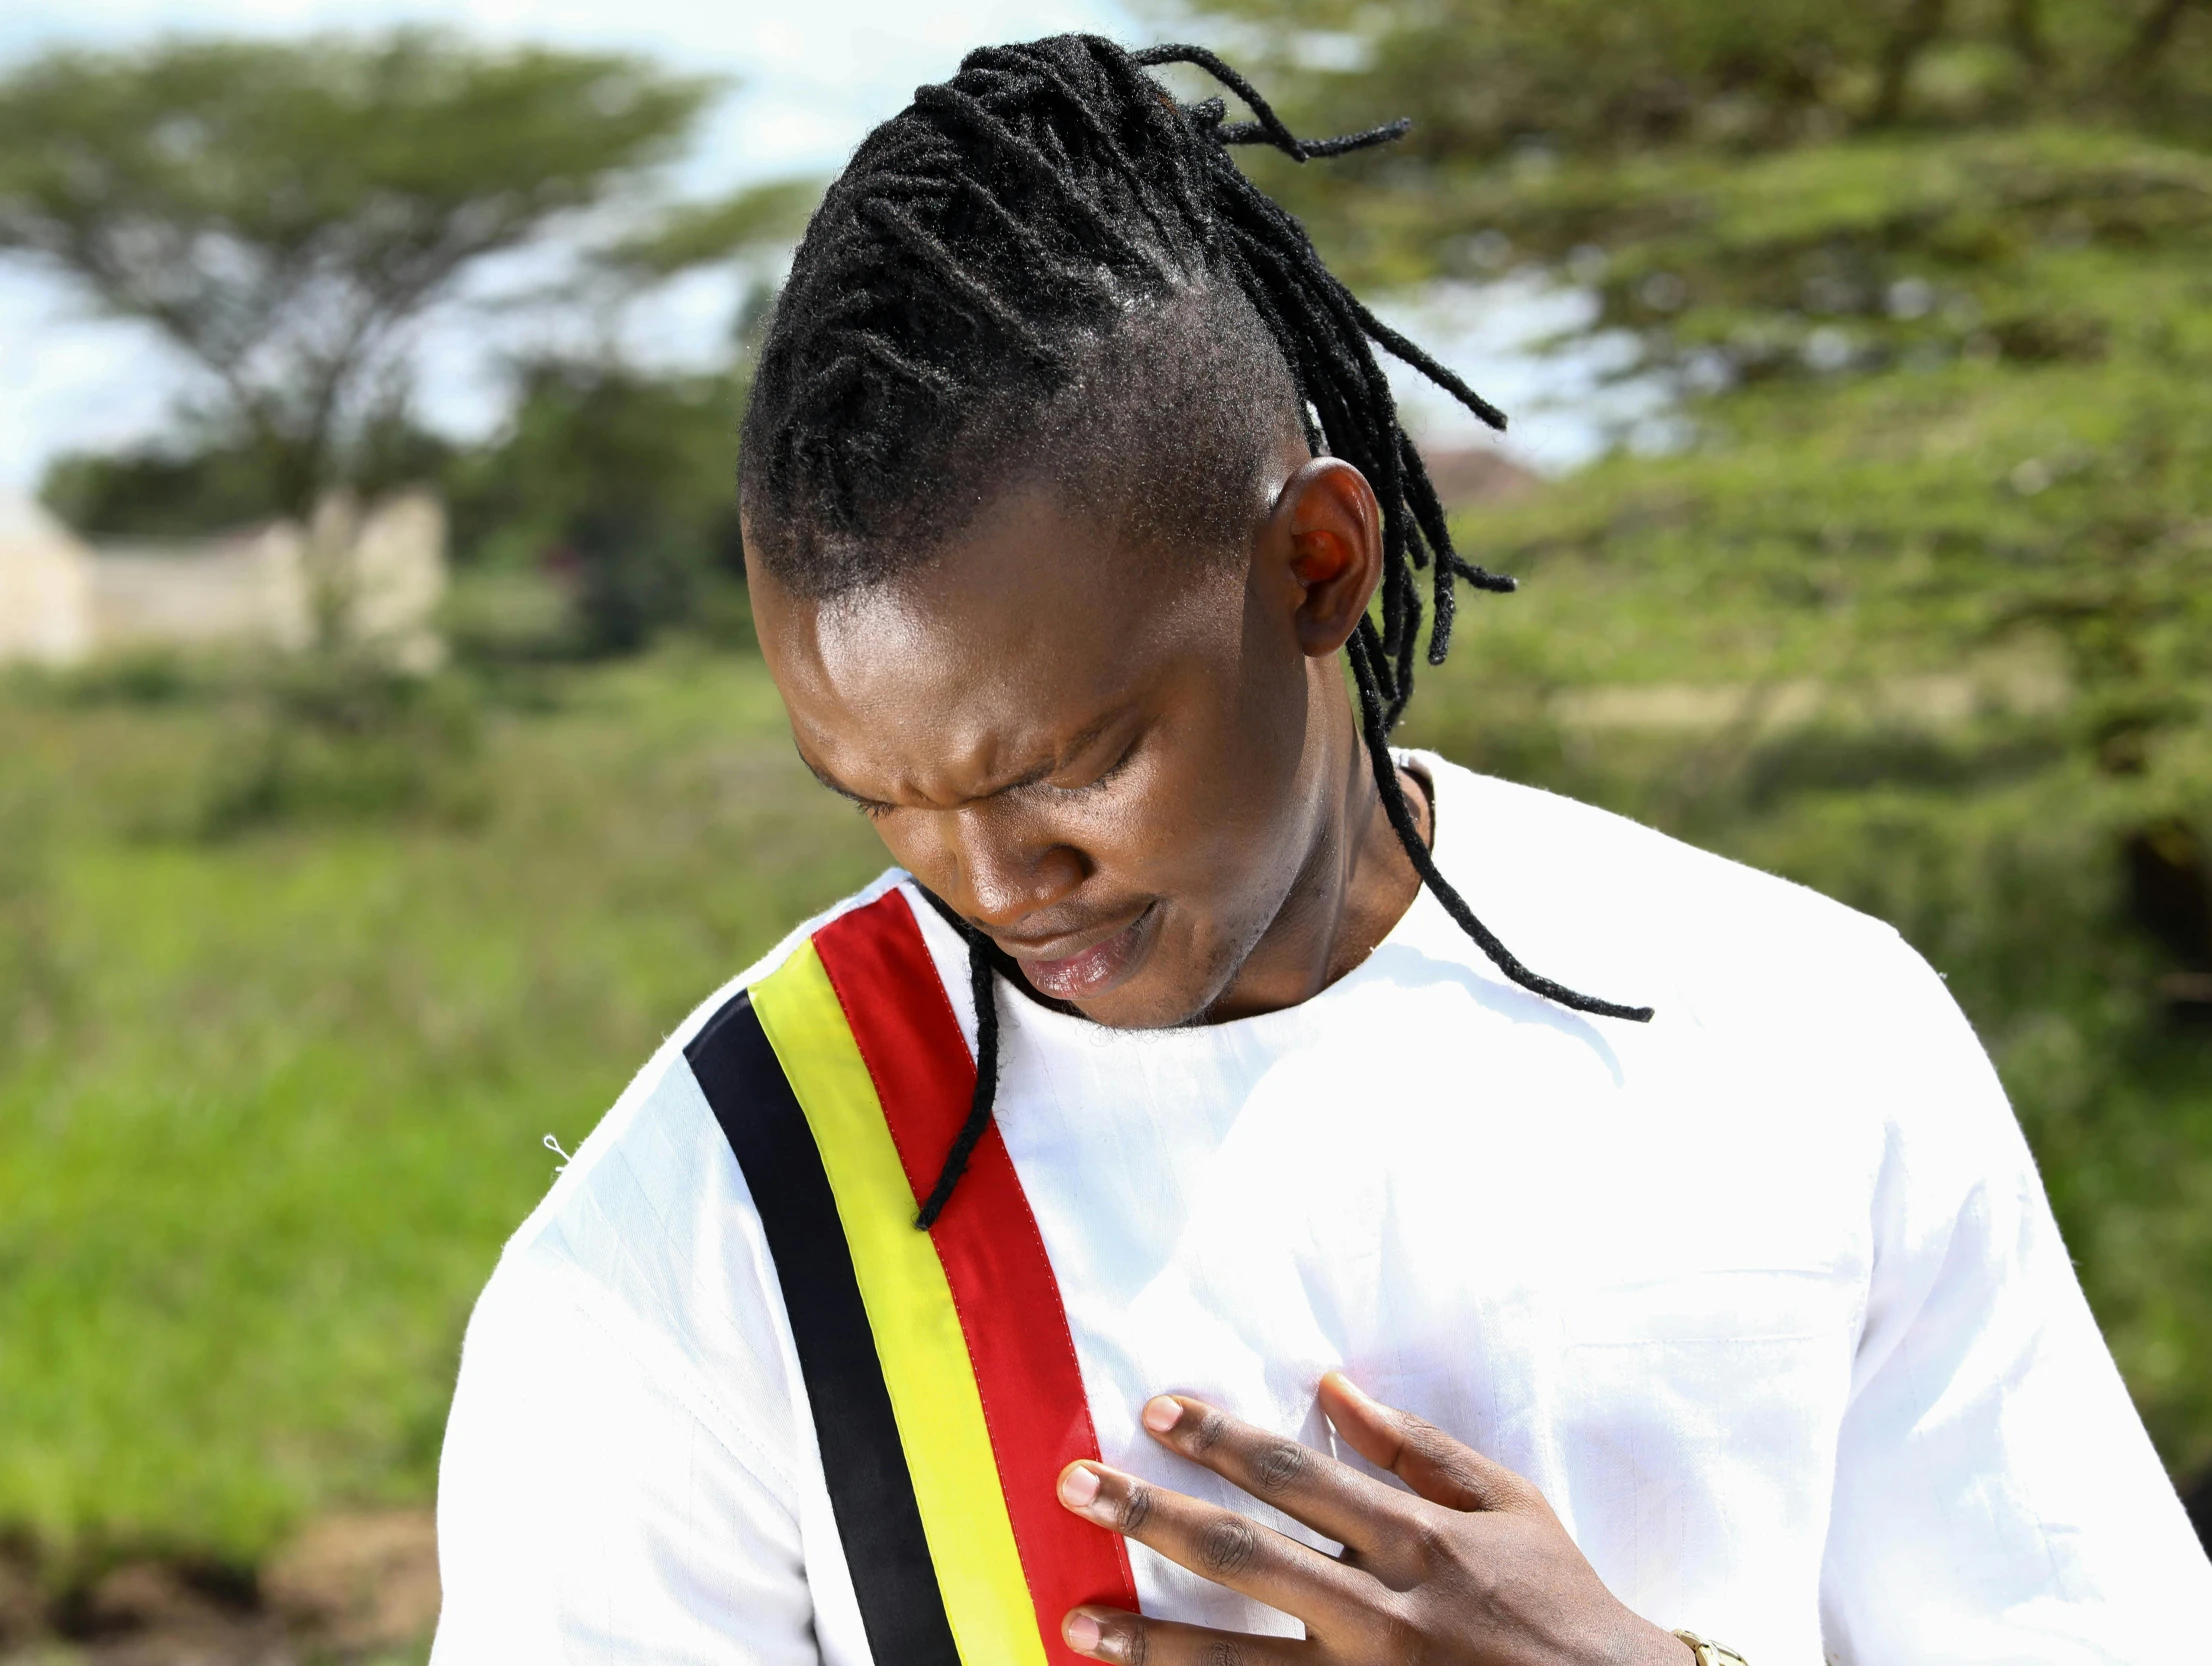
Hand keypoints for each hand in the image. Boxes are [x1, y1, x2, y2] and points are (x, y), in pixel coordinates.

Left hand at [1054, 1372, 1691, 1665]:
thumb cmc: (1561, 1601)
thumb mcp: (1507, 1504)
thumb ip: (1414, 1446)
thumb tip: (1330, 1384)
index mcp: (1417, 1539)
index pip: (1296, 1474)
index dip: (1219, 1438)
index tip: (1154, 1408)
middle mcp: (1384, 1613)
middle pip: (1244, 1555)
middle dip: (1151, 1516)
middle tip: (1073, 1485)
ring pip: (1237, 1660)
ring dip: (1148, 1639)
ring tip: (1076, 1617)